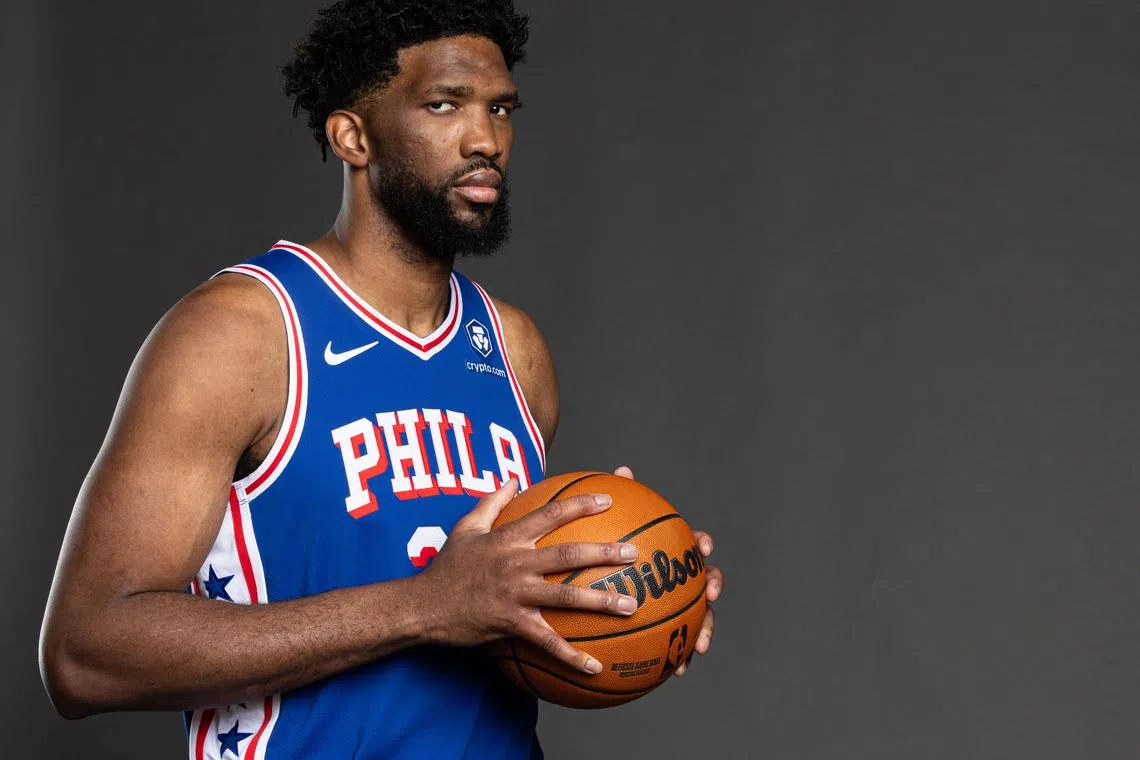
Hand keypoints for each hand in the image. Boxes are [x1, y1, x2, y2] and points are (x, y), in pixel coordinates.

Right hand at [420, 479, 639, 674]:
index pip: (550, 514)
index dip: (580, 505)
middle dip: (604, 552)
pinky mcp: (512, 624)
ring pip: (565, 597)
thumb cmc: (447, 566)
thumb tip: (513, 478)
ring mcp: (516, 595)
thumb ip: (492, 501)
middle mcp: (516, 563)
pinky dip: (572, 656)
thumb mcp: (465, 527)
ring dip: (601, 602)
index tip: (608, 500)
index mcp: (508, 538)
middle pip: (568, 555)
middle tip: (634, 554)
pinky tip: (596, 666)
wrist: (424, 606)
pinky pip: (547, 642)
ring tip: (631, 605)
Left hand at [612, 466, 721, 676]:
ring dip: (704, 630)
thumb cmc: (612, 553)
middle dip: (713, 586)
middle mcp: (681, 577)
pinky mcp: (670, 630)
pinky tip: (677, 672)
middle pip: (707, 579)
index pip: (693, 541)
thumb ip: (618, 502)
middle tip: (710, 594)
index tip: (703, 544)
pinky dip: (681, 658)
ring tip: (700, 647)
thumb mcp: (609, 529)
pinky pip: (679, 645)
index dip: (702, 541)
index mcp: (672, 553)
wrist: (608, 584)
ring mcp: (679, 604)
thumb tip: (622, 472)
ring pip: (701, 616)